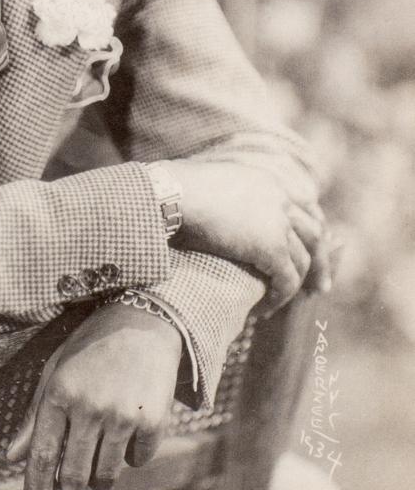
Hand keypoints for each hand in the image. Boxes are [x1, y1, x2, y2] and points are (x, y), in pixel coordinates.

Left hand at [5, 302, 181, 489]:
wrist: (142, 322)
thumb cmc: (91, 349)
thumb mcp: (55, 372)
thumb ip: (34, 416)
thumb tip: (12, 458)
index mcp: (59, 393)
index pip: (41, 456)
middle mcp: (89, 407)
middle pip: (74, 476)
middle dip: (70, 489)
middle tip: (73, 484)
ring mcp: (122, 415)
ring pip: (106, 476)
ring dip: (100, 474)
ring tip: (102, 446)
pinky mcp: (152, 421)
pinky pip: (137, 461)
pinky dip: (131, 454)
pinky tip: (129, 425)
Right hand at [165, 160, 331, 315]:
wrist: (169, 194)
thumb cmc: (172, 190)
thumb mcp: (206, 186)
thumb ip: (223, 197)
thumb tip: (208, 208)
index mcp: (264, 180)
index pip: (302, 204)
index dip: (309, 228)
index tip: (308, 247)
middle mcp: (279, 197)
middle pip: (314, 232)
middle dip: (320, 260)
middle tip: (319, 284)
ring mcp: (278, 222)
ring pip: (304, 260)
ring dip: (302, 284)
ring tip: (292, 301)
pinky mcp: (271, 248)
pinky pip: (287, 281)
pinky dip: (279, 298)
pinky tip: (263, 309)